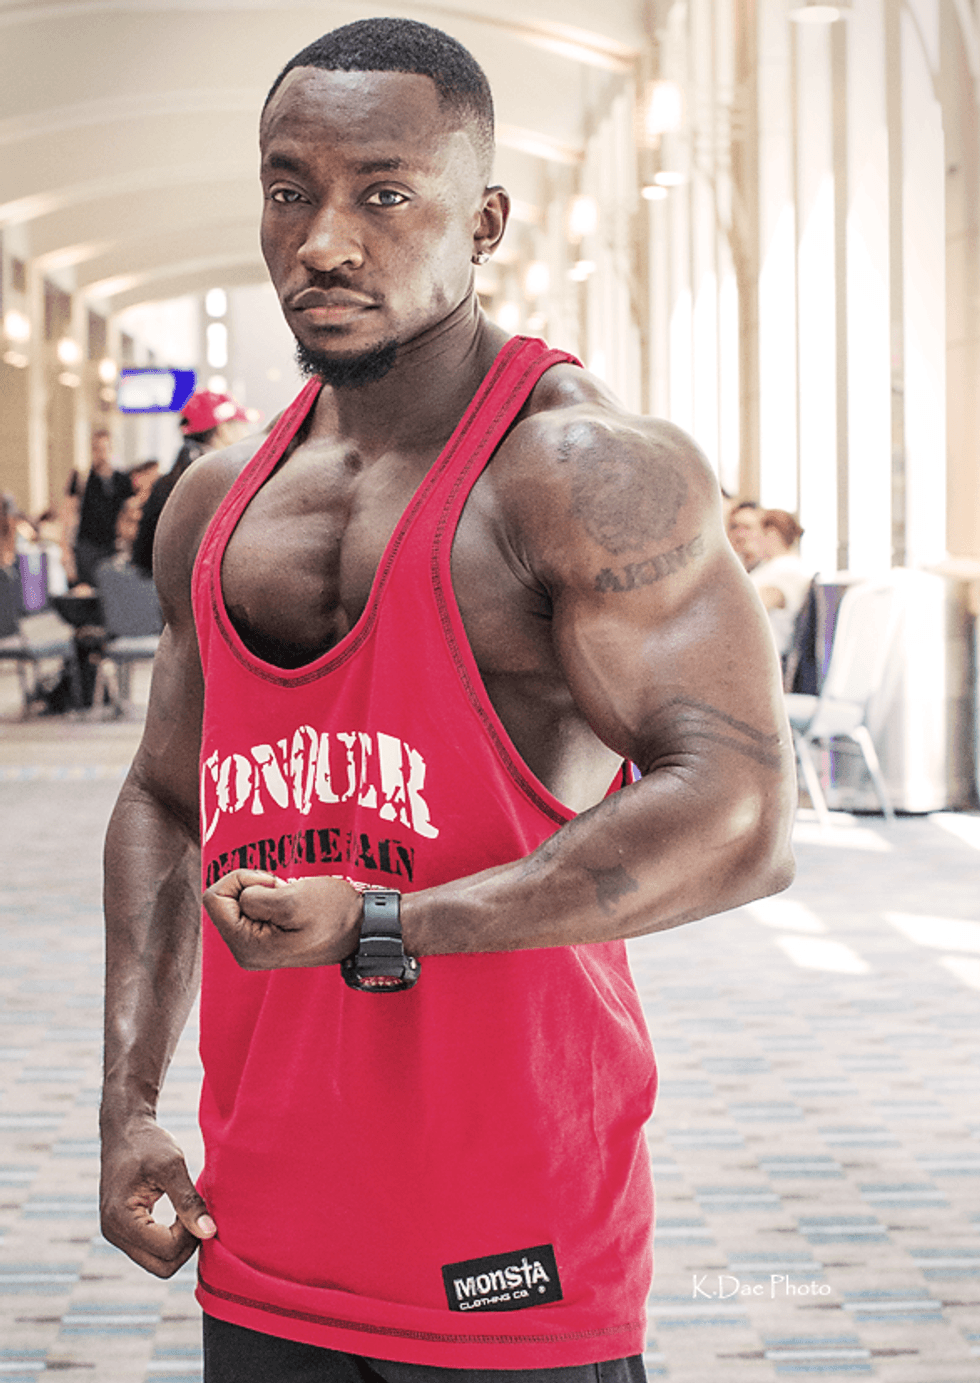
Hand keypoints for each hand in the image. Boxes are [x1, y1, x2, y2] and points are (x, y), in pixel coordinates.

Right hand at [99, 1114, 214, 1277]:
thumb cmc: (147, 1143)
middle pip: (162, 1266)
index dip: (190, 1233)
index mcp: (121, 1218)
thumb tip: (209, 1233)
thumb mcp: (172, 1166)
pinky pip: (153, 1251)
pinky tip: (180, 1215)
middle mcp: (114, 1233)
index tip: (196, 1203)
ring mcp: (117, 1235)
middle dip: (186, 1246)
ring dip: (179, 1244)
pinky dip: (171, 1240)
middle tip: (196, 1213)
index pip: (167, 1250)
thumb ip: (189, 1201)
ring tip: (188, 1212)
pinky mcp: (124, 1231)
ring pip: (158, 1263)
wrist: (125, 1130)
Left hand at [202, 870, 362, 969]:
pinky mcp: (264, 940)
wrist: (362, 927)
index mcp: (246, 946)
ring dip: (265, 892)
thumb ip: (254, 896)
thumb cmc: (332, 912)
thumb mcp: (291, 898)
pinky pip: (253, 908)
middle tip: (286, 893)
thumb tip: (239, 898)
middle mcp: (244, 952)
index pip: (214, 898)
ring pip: (240, 902)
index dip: (242, 880)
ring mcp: (254, 947)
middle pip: (225, 900)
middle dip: (254, 887)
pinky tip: (292, 907)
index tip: (273, 885)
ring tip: (293, 901)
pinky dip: (271, 898)